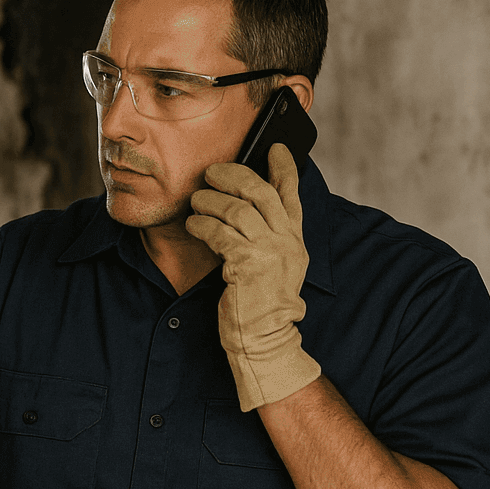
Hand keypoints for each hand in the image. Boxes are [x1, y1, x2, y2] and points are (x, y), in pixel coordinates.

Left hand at [185, 142, 320, 409]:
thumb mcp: (275, 266)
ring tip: (196, 200)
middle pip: (261, 191)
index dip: (285, 167)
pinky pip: (221, 232)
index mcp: (295, 241)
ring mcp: (270, 253)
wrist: (264, 340)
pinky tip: (194, 223)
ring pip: (237, 209)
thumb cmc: (261, 305)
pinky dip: (203, 223)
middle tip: (213, 172)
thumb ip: (269, 237)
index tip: (275, 147)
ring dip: (211, 200)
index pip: (293, 194)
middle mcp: (287, 242)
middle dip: (235, 175)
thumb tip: (246, 206)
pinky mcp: (248, 265)